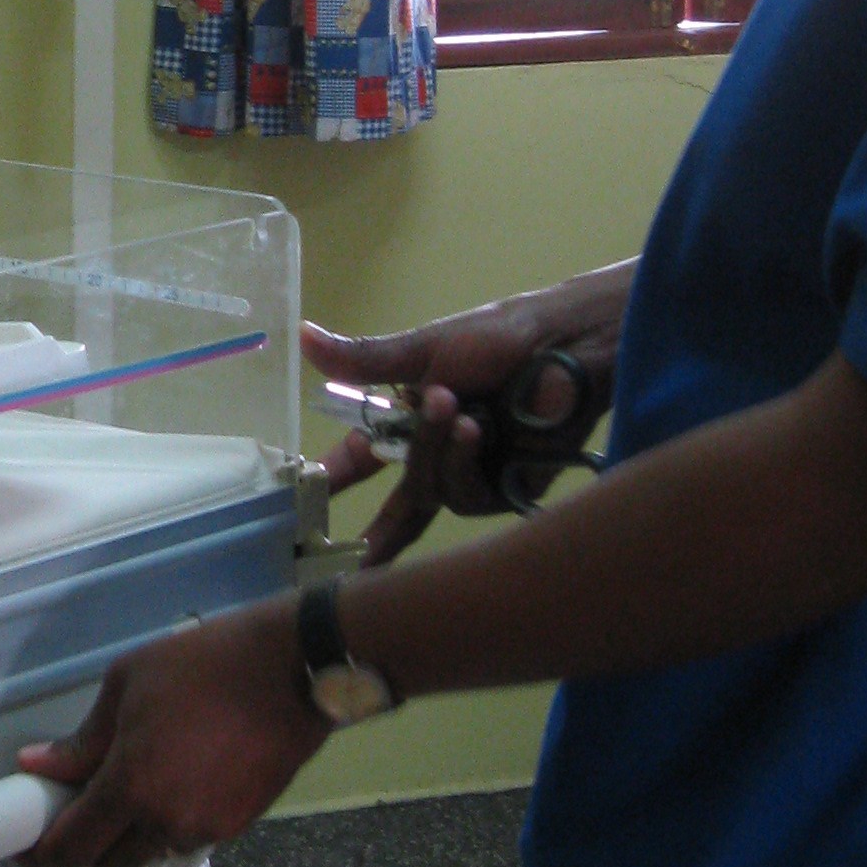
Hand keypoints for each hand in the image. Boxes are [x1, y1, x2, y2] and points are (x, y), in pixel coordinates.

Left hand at [16, 601, 325, 866]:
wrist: (293, 670)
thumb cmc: (203, 665)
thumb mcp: (127, 685)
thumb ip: (82, 740)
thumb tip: (37, 767)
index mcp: (132, 788)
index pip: (74, 845)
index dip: (43, 856)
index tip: (25, 850)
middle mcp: (168, 824)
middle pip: (111, 862)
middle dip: (85, 848)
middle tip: (73, 814)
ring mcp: (208, 830)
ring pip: (151, 851)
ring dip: (130, 835)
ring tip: (127, 791)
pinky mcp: (240, 825)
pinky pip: (188, 837)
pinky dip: (167, 823)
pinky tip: (171, 785)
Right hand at [307, 276, 624, 566]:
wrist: (566, 343)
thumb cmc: (500, 338)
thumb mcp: (424, 349)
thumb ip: (365, 359)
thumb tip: (302, 336)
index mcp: (416, 422)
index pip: (364, 461)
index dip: (336, 481)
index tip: (300, 501)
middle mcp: (443, 456)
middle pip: (400, 502)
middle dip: (374, 526)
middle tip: (350, 530)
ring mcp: (477, 477)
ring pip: (430, 492)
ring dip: (433, 451)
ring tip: (453, 407)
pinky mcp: (509, 491)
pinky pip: (467, 495)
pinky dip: (462, 460)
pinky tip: (474, 430)